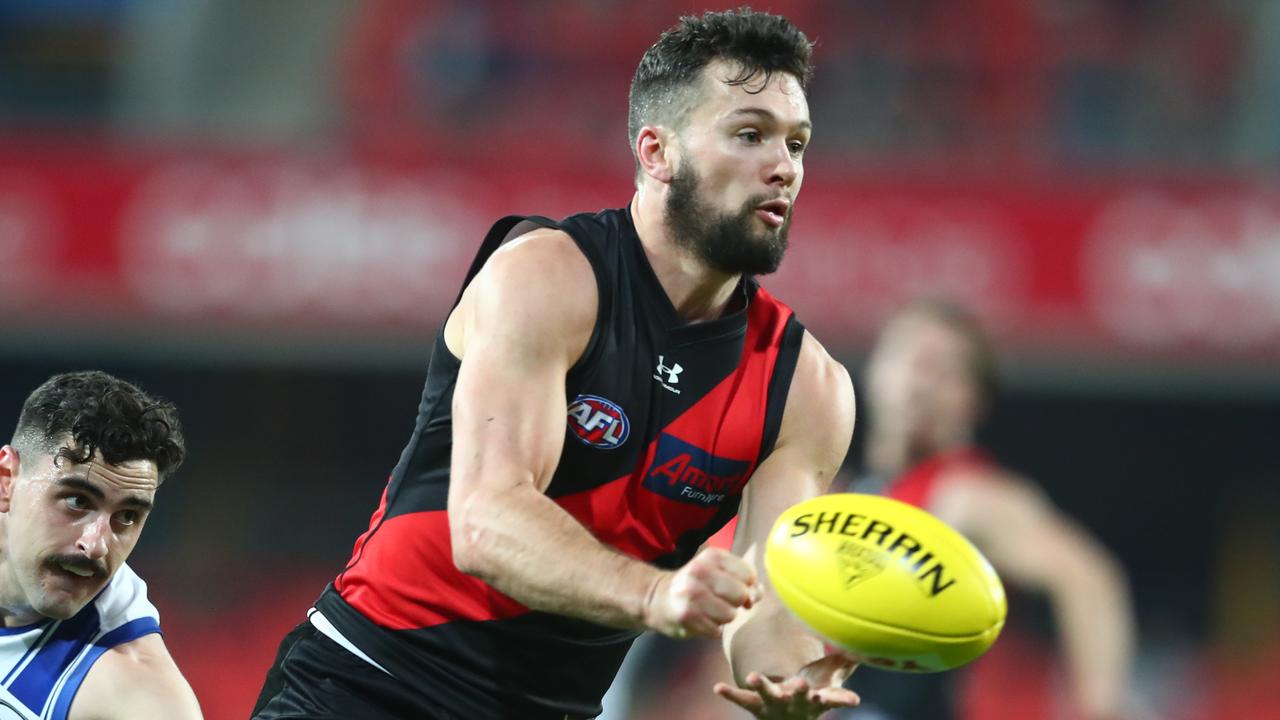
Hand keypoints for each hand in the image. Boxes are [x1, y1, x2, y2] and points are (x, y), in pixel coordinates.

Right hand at [643, 547, 761, 638]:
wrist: (657, 597)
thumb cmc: (697, 586)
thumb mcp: (719, 573)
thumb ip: (744, 581)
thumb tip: (758, 595)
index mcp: (712, 556)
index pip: (748, 575)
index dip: (747, 587)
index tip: (735, 588)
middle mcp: (700, 570)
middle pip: (740, 595)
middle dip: (735, 603)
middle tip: (720, 600)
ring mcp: (691, 593)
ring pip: (730, 615)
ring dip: (723, 618)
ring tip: (708, 611)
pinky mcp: (685, 615)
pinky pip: (716, 630)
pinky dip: (711, 629)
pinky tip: (699, 620)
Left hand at [713, 653, 859, 718]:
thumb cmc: (813, 695)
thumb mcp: (831, 682)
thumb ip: (846, 664)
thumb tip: (867, 646)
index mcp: (817, 699)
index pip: (834, 699)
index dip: (843, 699)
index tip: (853, 700)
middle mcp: (796, 703)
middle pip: (799, 697)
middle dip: (798, 692)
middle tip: (799, 685)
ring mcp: (775, 705)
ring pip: (768, 695)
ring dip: (762, 686)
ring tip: (753, 675)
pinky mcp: (756, 705)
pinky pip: (742, 699)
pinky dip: (731, 693)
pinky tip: (717, 687)